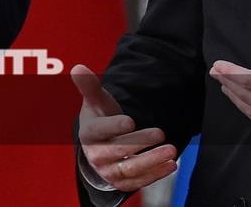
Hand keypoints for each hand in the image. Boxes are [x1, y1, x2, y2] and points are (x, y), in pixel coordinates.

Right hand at [71, 64, 177, 191]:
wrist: (100, 144)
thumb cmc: (100, 117)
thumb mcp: (96, 101)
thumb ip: (90, 85)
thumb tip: (79, 68)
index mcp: (88, 134)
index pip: (98, 131)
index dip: (114, 127)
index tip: (131, 121)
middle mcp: (96, 155)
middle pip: (117, 151)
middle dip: (140, 142)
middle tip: (161, 132)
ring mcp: (108, 171)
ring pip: (130, 169)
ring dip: (152, 160)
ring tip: (171, 150)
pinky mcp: (121, 182)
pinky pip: (138, 182)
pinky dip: (155, 174)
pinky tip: (171, 164)